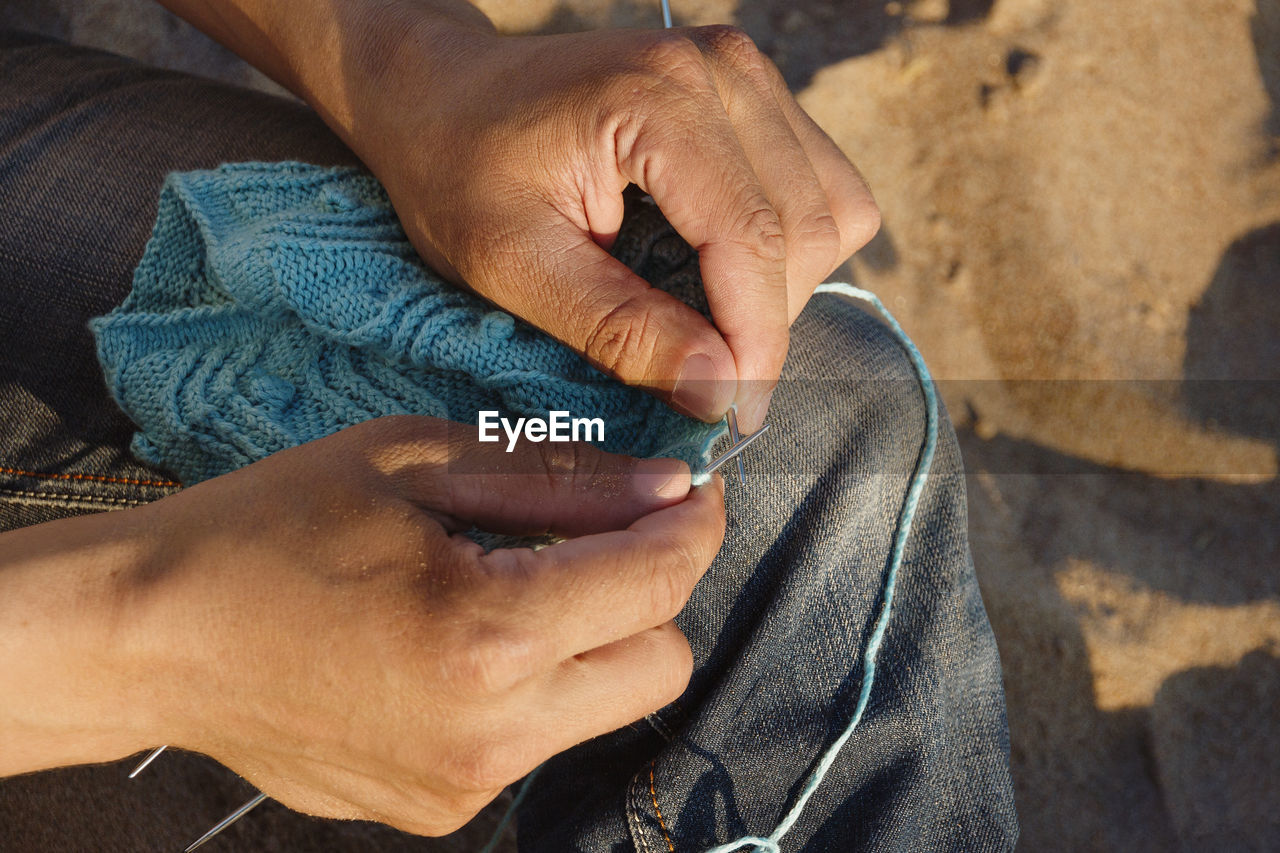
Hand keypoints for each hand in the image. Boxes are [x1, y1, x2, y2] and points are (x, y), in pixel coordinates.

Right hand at [0, 417, 723, 834]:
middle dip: (654, 592)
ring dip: (597, 640)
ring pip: (604, 708)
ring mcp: (464, 784)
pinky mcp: (437, 808)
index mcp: (488, 634)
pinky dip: (534, 687)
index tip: (693, 491)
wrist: (152, 636)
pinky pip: (535, 741)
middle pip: (660, 663)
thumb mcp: (415, 463)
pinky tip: (465, 640)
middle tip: (608, 534)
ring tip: (523, 582)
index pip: (656, 582)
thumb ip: (558, 479)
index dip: (694, 526)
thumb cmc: (269, 528)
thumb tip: (667, 488)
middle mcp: (493, 730)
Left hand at [339, 14, 880, 430]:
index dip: (757, 343)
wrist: (440, 93)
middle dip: (766, 320)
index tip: (735, 416)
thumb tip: (718, 390)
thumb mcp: (511, 264)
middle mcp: (719, 69)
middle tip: (706, 378)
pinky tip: (719, 271)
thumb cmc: (456, 170)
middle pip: (809, 226)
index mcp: (657, 98)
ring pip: (833, 207)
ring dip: (784, 285)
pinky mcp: (750, 90)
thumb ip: (618, 327)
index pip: (754, 240)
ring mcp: (742, 70)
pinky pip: (820, 185)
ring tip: (708, 320)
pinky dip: (787, 247)